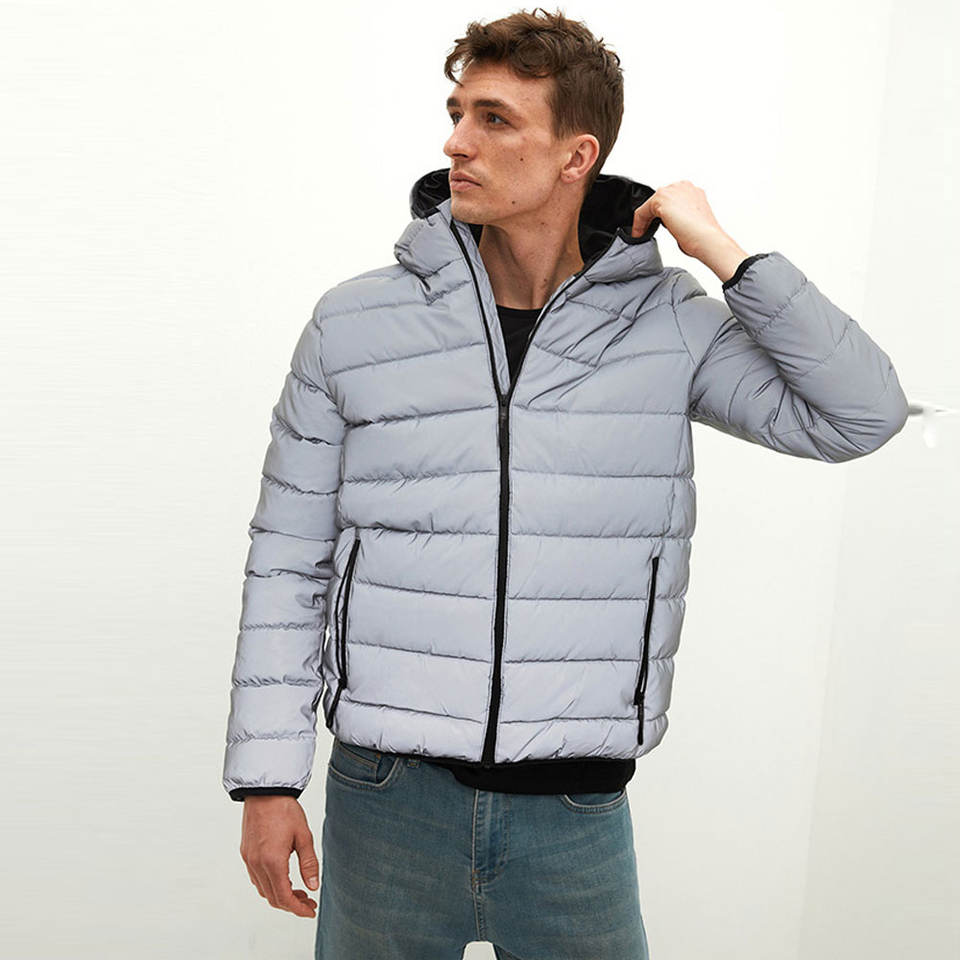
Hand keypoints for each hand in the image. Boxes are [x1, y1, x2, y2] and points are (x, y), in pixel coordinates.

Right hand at [239, 796, 319, 917]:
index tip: (311, 910)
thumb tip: (313, 887)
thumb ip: (309, 863)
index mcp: (273, 862)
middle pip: (273, 898)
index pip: (284, 898)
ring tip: (298, 890)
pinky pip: (256, 878)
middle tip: (308, 901)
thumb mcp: (304, 835)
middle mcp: (257, 864)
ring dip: (280, 895)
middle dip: (292, 904)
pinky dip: (270, 884)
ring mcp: (249, 860)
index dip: (298, 909)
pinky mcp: (246, 853)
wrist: (264, 791)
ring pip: (263, 890)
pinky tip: (283, 878)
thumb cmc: (285, 810)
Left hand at [631, 180, 745, 271]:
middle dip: (653, 216)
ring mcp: (672, 191)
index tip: (658, 227)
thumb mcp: (693, 222)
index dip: (662, 215)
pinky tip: (639, 234)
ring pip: (650, 204)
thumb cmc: (704, 236)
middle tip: (647, 231)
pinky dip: (638, 223)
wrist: (708, 239)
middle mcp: (683, 187)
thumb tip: (673, 225)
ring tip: (642, 233)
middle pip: (659, 200)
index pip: (671, 200)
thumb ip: (682, 218)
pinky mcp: (661, 199)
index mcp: (693, 192)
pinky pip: (642, 211)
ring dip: (645, 219)